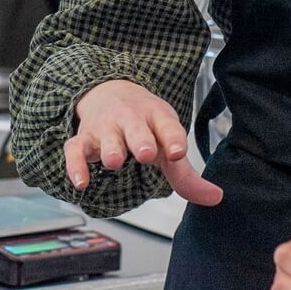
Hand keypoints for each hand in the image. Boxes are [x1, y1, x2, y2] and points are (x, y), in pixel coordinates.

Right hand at [66, 79, 221, 205]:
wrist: (111, 91)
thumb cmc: (146, 123)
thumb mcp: (168, 140)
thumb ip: (186, 174)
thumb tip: (216, 198)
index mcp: (158, 117)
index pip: (168, 126)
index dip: (173, 138)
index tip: (178, 153)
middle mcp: (131, 119)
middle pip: (136, 130)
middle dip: (141, 141)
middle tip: (146, 153)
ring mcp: (105, 128)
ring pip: (106, 138)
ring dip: (110, 149)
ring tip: (115, 162)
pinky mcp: (83, 139)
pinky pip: (74, 150)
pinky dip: (75, 165)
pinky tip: (81, 183)